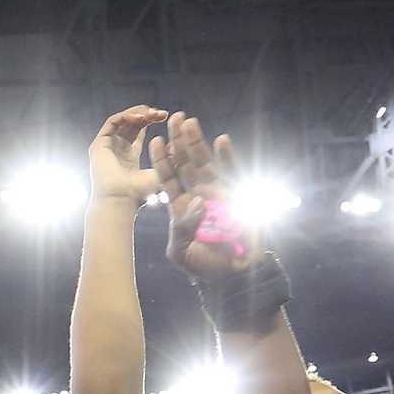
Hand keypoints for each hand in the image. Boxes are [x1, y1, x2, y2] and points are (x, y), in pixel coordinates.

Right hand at [87, 105, 165, 203]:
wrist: (121, 201)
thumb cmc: (140, 194)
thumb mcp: (161, 171)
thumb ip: (170, 157)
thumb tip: (177, 144)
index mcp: (128, 159)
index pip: (137, 132)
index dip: (150, 121)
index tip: (165, 116)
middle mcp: (115, 151)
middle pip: (130, 124)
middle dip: (146, 115)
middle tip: (160, 113)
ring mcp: (106, 148)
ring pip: (121, 120)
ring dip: (138, 113)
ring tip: (151, 114)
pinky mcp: (98, 145)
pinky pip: (112, 122)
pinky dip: (127, 116)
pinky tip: (141, 118)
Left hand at [151, 112, 264, 277]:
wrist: (232, 275)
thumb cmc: (203, 265)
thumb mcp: (182, 252)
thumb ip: (183, 230)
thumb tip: (196, 202)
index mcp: (180, 206)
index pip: (168, 179)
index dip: (162, 160)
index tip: (156, 141)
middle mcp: (197, 194)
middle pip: (186, 164)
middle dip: (179, 141)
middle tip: (174, 118)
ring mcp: (217, 192)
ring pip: (205, 163)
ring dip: (199, 143)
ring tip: (191, 122)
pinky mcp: (237, 194)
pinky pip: (232, 172)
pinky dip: (227, 157)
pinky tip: (222, 140)